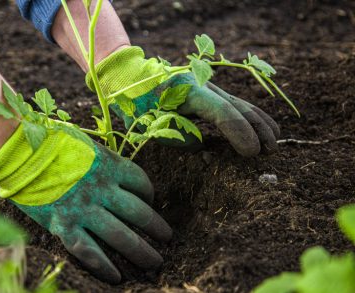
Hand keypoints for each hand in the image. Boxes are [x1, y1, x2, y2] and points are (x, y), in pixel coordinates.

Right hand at [0, 123, 171, 282]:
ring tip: (155, 262)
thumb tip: (110, 169)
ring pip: (121, 236)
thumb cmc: (48, 141)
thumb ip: (100, 158)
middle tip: (167, 238)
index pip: (141, 182)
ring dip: (142, 251)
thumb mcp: (83, 143)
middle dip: (157, 228)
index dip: (150, 194)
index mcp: (109, 164)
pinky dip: (105, 266)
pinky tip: (117, 277)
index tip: (150, 202)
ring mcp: (84, 209)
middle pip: (139, 213)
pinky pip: (90, 251)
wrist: (17, 150)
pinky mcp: (64, 225)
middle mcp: (102, 189)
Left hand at [87, 46, 280, 156]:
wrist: (130, 76)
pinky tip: (262, 127)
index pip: (222, 113)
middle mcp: (203, 85)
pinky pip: (233, 104)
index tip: (251, 153)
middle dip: (257, 129)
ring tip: (274, 142)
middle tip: (270, 151)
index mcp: (188, 91)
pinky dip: (249, 116)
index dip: (240, 133)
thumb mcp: (148, 123)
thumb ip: (176, 136)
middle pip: (238, 106)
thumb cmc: (136, 102)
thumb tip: (201, 145)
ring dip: (259, 122)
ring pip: (240, 103)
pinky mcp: (207, 92)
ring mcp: (207, 86)